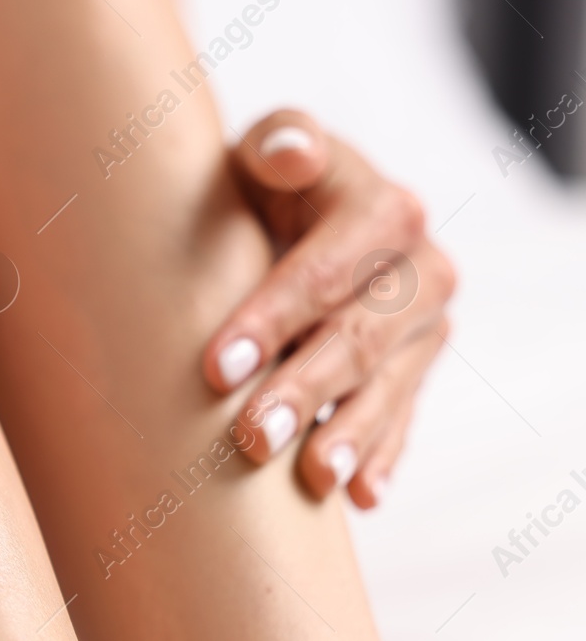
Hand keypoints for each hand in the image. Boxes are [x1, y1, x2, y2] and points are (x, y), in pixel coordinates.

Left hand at [204, 110, 454, 508]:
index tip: (215, 369)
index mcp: (383, 210)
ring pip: (387, 387)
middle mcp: (421, 268)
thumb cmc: (266, 183)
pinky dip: (381, 457)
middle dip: (304, 390)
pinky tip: (358, 496)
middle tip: (250, 438)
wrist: (300, 212)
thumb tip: (287, 155)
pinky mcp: (416, 368)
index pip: (326, 272)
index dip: (272, 319)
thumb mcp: (269, 152)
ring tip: (310, 478)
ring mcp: (425, 325)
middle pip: (359, 339)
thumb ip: (281, 144)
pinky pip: (403, 419)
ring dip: (348, 435)